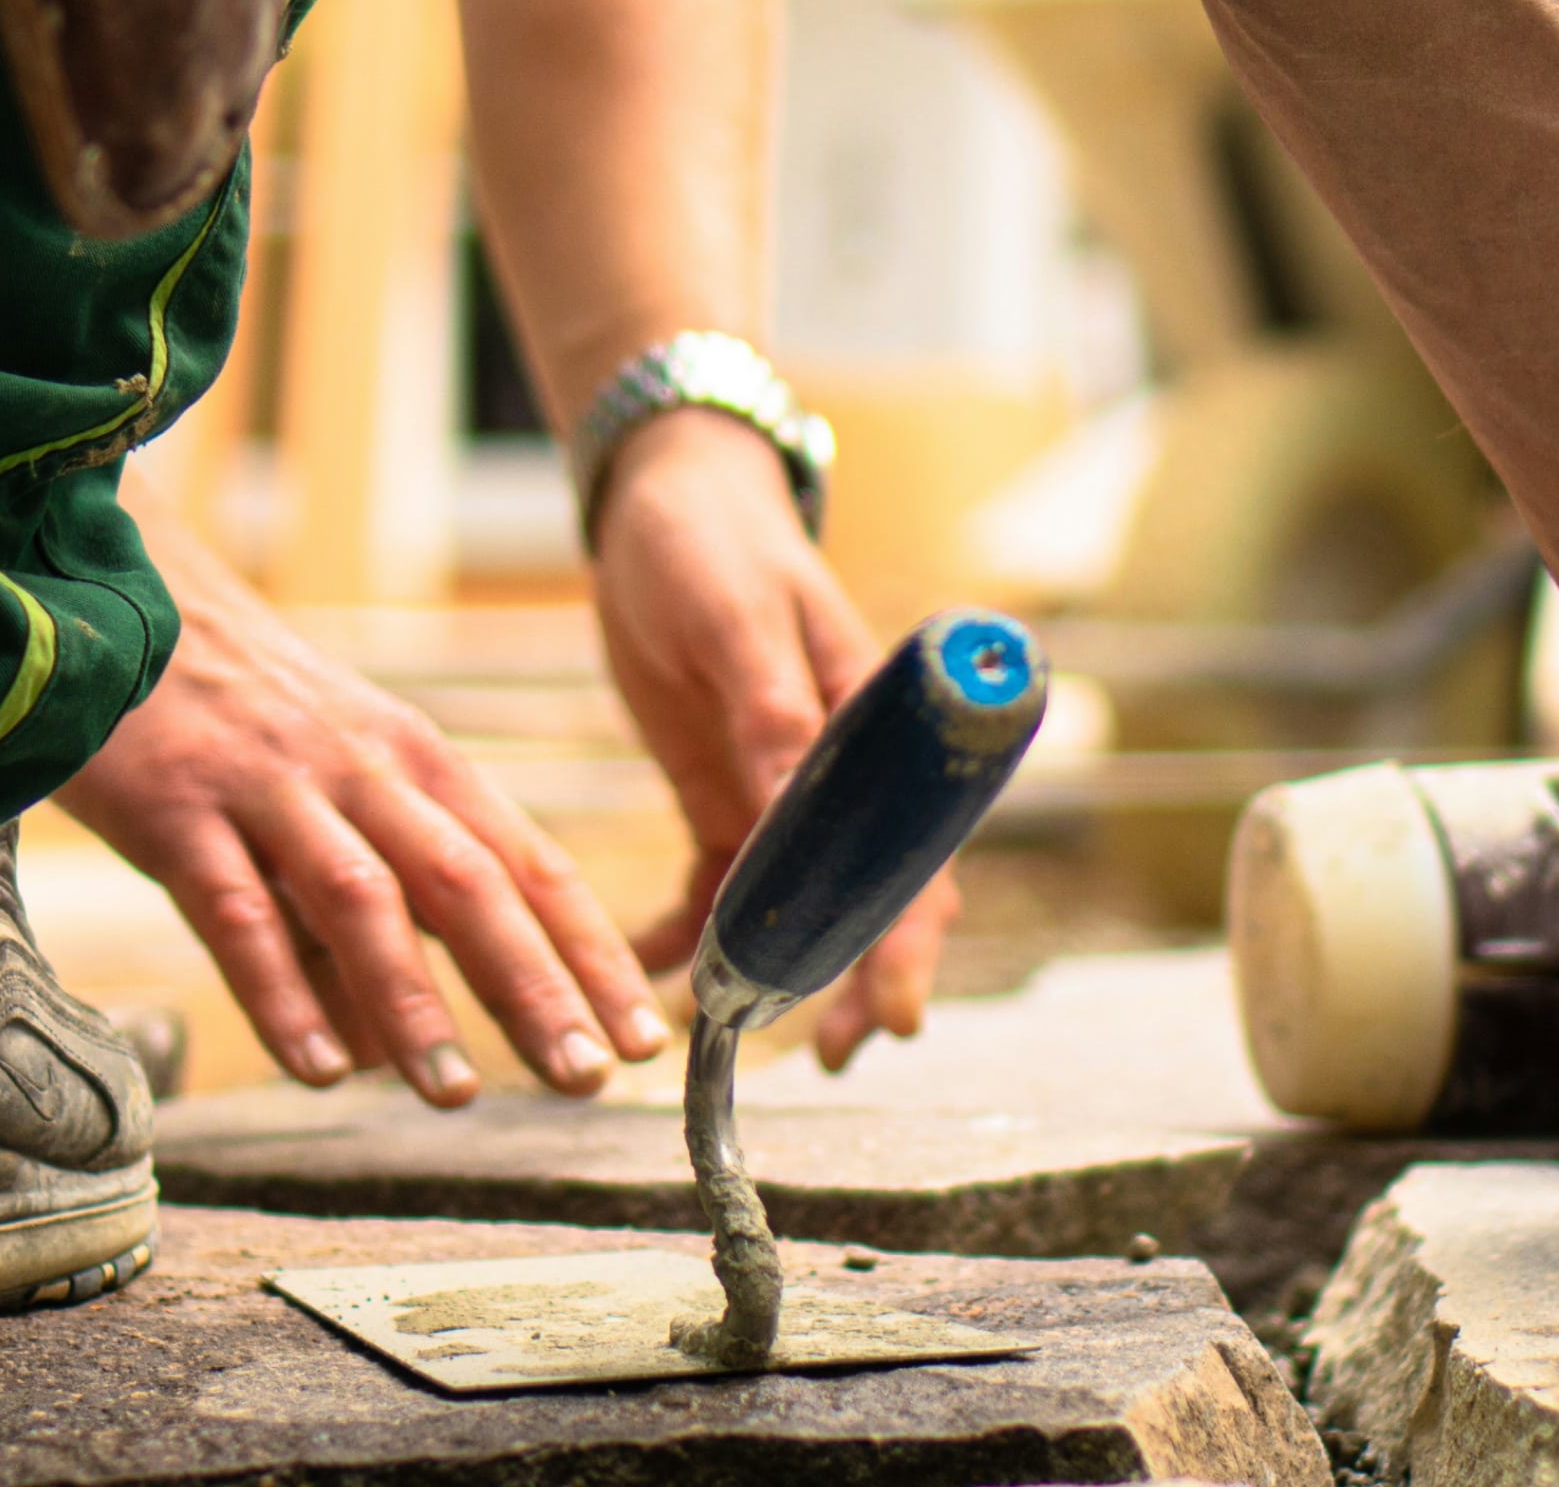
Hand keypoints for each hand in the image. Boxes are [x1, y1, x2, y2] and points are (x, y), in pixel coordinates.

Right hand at [55, 480, 668, 1104]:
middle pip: (468, 882)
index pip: (528, 862)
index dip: (589, 950)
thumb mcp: (334, 785)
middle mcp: (364, 769)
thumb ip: (371, 903)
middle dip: (534, 983)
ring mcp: (275, 787)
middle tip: (585, 1077)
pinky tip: (317, 1065)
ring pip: (364, 898)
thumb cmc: (241, 712)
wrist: (123, 600)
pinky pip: (240, 909)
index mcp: (419, 761)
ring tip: (456, 1094)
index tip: (642, 1031)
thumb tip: (394, 1043)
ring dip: (415, 1000)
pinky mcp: (181, 808)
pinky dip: (282, 991)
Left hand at [590, 407, 957, 1067]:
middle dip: (853, 976)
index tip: (896, 1012)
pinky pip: (718, 883)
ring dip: (775, 972)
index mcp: (869, 721)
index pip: (910, 846)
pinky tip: (648, 968)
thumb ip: (771, 714)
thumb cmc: (713, 542)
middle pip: (866, 892)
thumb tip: (800, 814)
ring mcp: (778, 785)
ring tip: (735, 1040)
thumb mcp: (736, 622)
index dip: (909, 936)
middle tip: (833, 1056)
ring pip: (794, 904)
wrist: (661, 503)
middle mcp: (838, 767)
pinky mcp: (723, 791)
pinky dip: (689, 932)